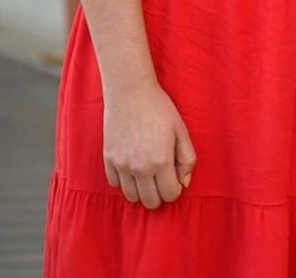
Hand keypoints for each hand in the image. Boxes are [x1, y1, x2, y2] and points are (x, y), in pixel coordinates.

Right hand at [102, 81, 196, 208]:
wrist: (130, 93)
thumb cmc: (160, 109)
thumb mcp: (181, 131)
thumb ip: (187, 159)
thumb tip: (184, 183)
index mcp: (161, 161)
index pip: (170, 195)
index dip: (176, 189)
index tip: (175, 177)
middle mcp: (139, 168)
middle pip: (150, 202)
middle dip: (160, 194)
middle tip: (163, 178)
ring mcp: (121, 165)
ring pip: (131, 197)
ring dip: (142, 191)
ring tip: (148, 174)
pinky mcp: (108, 160)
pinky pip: (115, 184)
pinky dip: (125, 181)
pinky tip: (133, 167)